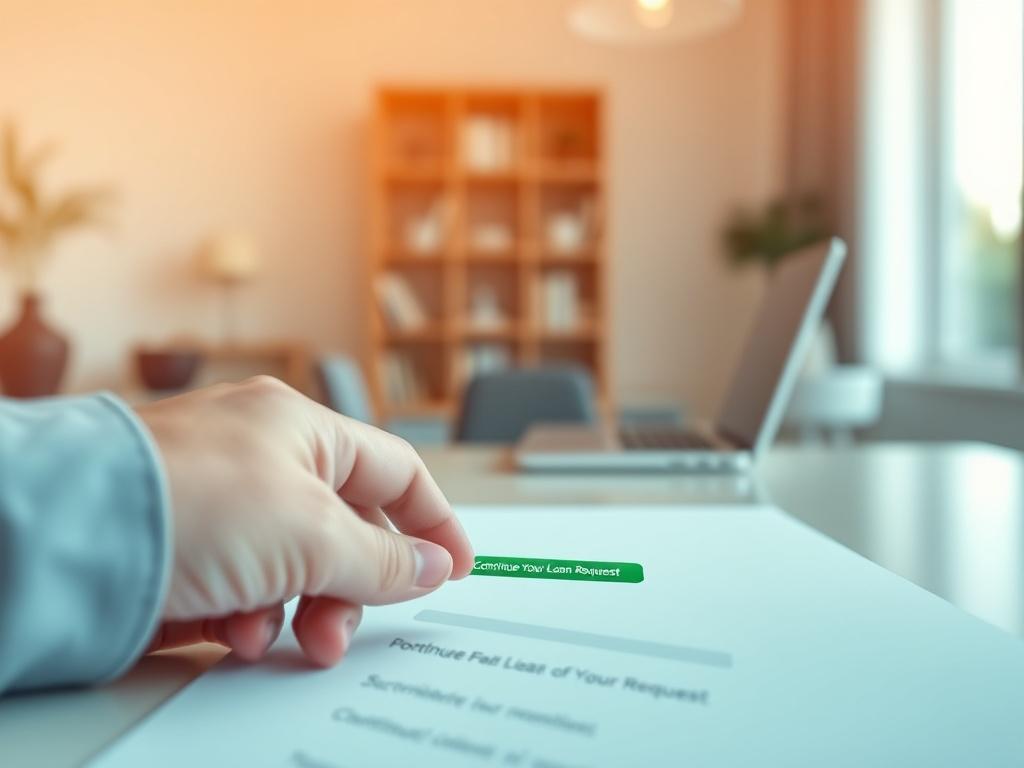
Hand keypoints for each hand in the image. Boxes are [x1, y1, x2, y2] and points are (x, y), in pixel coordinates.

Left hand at [135, 376, 472, 666]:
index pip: (393, 470)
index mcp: (300, 429)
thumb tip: (431, 568)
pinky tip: (228, 630)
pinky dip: (246, 616)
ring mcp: (218, 502)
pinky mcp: (183, 546)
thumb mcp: (311, 532)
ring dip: (298, 610)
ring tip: (279, 639)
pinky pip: (241, 587)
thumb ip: (382, 557)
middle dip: (351, 588)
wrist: (68, 536)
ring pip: (293, 566)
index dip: (433, 519)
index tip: (455, 567)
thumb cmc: (187, 502)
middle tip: (343, 629)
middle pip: (343, 529)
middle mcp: (260, 457)